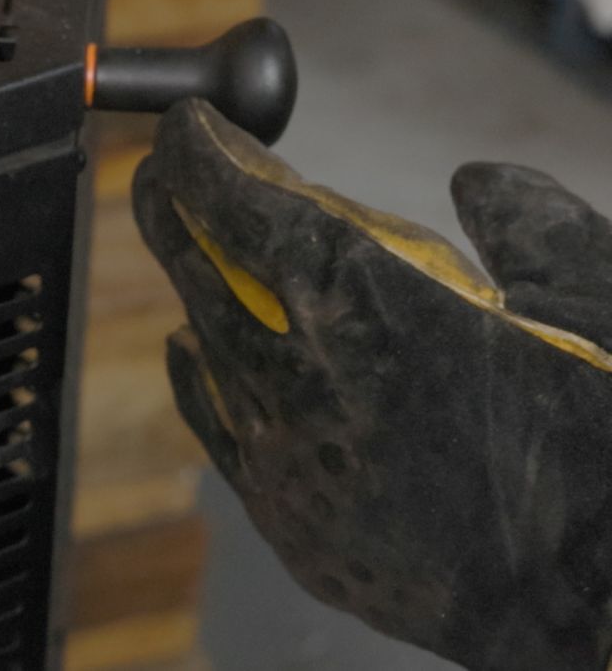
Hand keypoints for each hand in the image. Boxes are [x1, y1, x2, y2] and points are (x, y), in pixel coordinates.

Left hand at [133, 100, 611, 670]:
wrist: (603, 604)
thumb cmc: (607, 445)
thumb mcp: (595, 294)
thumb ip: (526, 222)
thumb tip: (476, 182)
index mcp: (366, 303)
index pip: (241, 204)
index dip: (202, 155)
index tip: (188, 125)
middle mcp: (301, 378)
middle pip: (201, 268)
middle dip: (176, 208)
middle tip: (163, 170)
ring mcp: (284, 459)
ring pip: (204, 345)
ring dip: (196, 289)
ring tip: (190, 247)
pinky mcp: (290, 524)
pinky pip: (219, 428)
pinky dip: (203, 375)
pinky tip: (194, 349)